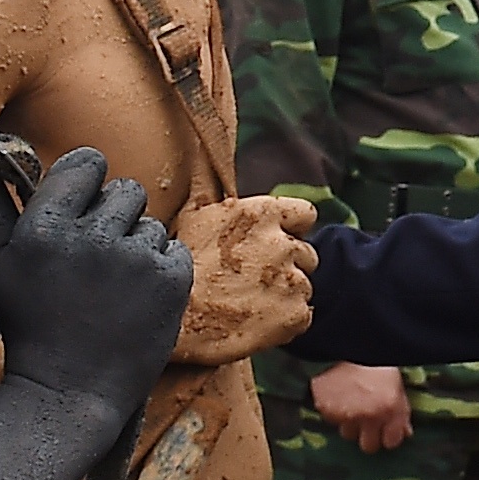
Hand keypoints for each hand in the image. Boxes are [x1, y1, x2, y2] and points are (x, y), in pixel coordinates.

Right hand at [0, 148, 194, 413]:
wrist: (68, 394)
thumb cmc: (28, 325)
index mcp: (43, 229)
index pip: (88, 162)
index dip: (88, 182)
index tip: (82, 209)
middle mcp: (91, 238)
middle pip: (125, 190)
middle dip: (113, 219)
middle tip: (94, 264)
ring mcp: (135, 260)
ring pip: (150, 223)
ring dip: (135, 250)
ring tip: (110, 291)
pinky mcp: (172, 282)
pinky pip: (174, 249)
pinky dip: (160, 272)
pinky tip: (134, 301)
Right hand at [170, 195, 317, 365]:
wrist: (172, 316)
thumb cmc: (179, 265)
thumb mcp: (193, 215)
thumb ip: (209, 186)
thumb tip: (202, 156)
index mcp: (264, 213)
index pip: (305, 214)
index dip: (292, 229)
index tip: (274, 242)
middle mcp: (284, 244)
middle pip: (306, 255)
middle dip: (287, 266)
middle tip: (254, 280)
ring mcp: (292, 281)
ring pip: (303, 287)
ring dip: (284, 295)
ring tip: (249, 304)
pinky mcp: (294, 315)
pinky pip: (302, 317)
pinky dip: (285, 323)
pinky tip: (257, 323)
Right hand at [310, 361, 412, 452]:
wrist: (344, 340)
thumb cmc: (374, 357)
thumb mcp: (395, 382)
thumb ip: (401, 410)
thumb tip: (406, 432)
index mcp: (390, 408)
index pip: (392, 442)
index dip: (389, 436)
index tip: (386, 430)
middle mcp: (369, 416)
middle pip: (369, 446)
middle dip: (368, 437)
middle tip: (367, 424)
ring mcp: (346, 415)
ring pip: (348, 434)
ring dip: (350, 425)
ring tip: (350, 407)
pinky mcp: (326, 410)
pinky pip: (331, 420)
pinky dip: (334, 412)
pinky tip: (337, 396)